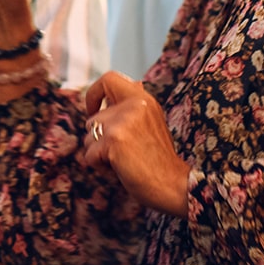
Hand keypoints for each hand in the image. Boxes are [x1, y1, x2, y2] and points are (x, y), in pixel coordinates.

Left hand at [80, 71, 189, 215]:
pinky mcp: (114, 139)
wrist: (174, 185)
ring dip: (100, 154)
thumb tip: (125, 89)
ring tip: (125, 161)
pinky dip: (100, 166)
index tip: (95, 110)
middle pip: (93, 119)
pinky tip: (121, 169)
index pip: (109, 79)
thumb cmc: (160, 161)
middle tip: (124, 153)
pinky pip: (89, 155)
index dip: (94, 94)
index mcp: (144, 99)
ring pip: (89, 137)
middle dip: (99, 140)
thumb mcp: (151, 124)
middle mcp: (134, 104)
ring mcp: (122, 121)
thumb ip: (134, 109)